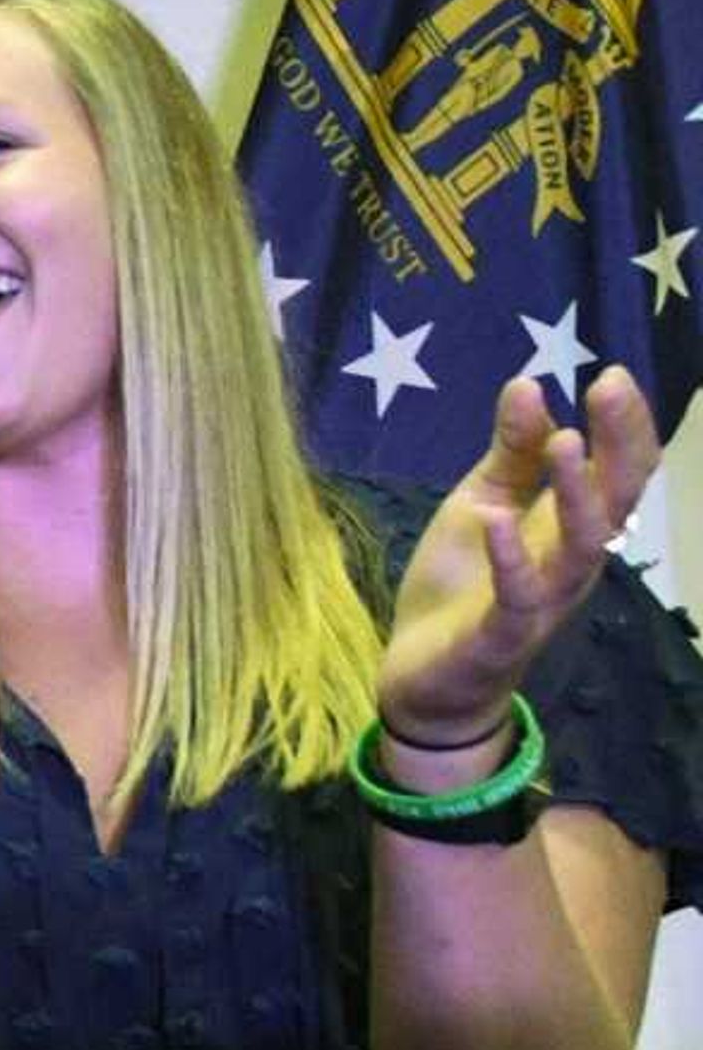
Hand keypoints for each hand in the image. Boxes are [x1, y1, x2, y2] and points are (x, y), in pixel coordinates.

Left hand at [376, 368, 658, 753]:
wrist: (426, 675)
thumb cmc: (464, 582)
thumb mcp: (482, 502)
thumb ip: (510, 451)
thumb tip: (529, 383)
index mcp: (569, 526)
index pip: (616, 472)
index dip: (623, 427)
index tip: (613, 374)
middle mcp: (571, 561)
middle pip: (614, 501)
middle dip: (618, 445)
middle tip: (611, 388)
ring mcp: (543, 600)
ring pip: (581, 548)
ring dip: (576, 495)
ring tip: (564, 441)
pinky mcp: (502, 635)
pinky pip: (518, 598)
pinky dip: (510, 558)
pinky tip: (498, 519)